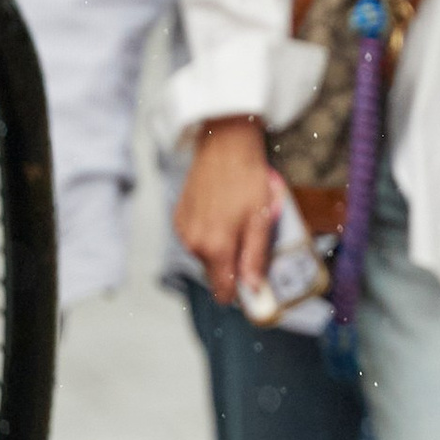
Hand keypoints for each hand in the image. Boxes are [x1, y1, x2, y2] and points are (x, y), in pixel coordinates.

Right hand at [175, 116, 278, 307]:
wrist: (224, 147)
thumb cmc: (246, 180)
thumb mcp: (260, 221)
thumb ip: (255, 259)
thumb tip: (253, 289)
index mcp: (214, 247)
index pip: (222, 291)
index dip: (239, 292)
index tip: (253, 286)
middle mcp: (193, 243)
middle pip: (216, 272)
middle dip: (233, 262)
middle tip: (250, 235)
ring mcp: (183, 231)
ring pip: (206, 255)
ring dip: (221, 246)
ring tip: (236, 218)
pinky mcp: (178, 218)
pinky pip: (196, 238)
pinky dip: (209, 233)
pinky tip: (222, 212)